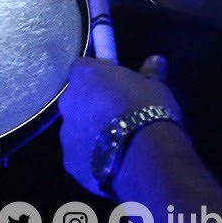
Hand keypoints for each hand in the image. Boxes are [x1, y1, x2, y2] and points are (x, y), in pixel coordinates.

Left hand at [59, 55, 180, 195]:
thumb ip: (149, 73)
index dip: (98, 76)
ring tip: (117, 141)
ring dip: (91, 131)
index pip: (83, 68)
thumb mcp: (156, 87)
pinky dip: (92, 156)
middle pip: (76, 98)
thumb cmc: (148, 110)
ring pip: (76, 128)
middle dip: (91, 104)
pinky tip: (113, 161)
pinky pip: (80, 153)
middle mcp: (68, 101)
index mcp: (84, 75)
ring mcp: (65, 133)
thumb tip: (155, 61)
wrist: (143, 157)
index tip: (115, 85)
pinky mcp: (69, 161)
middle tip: (117, 113)